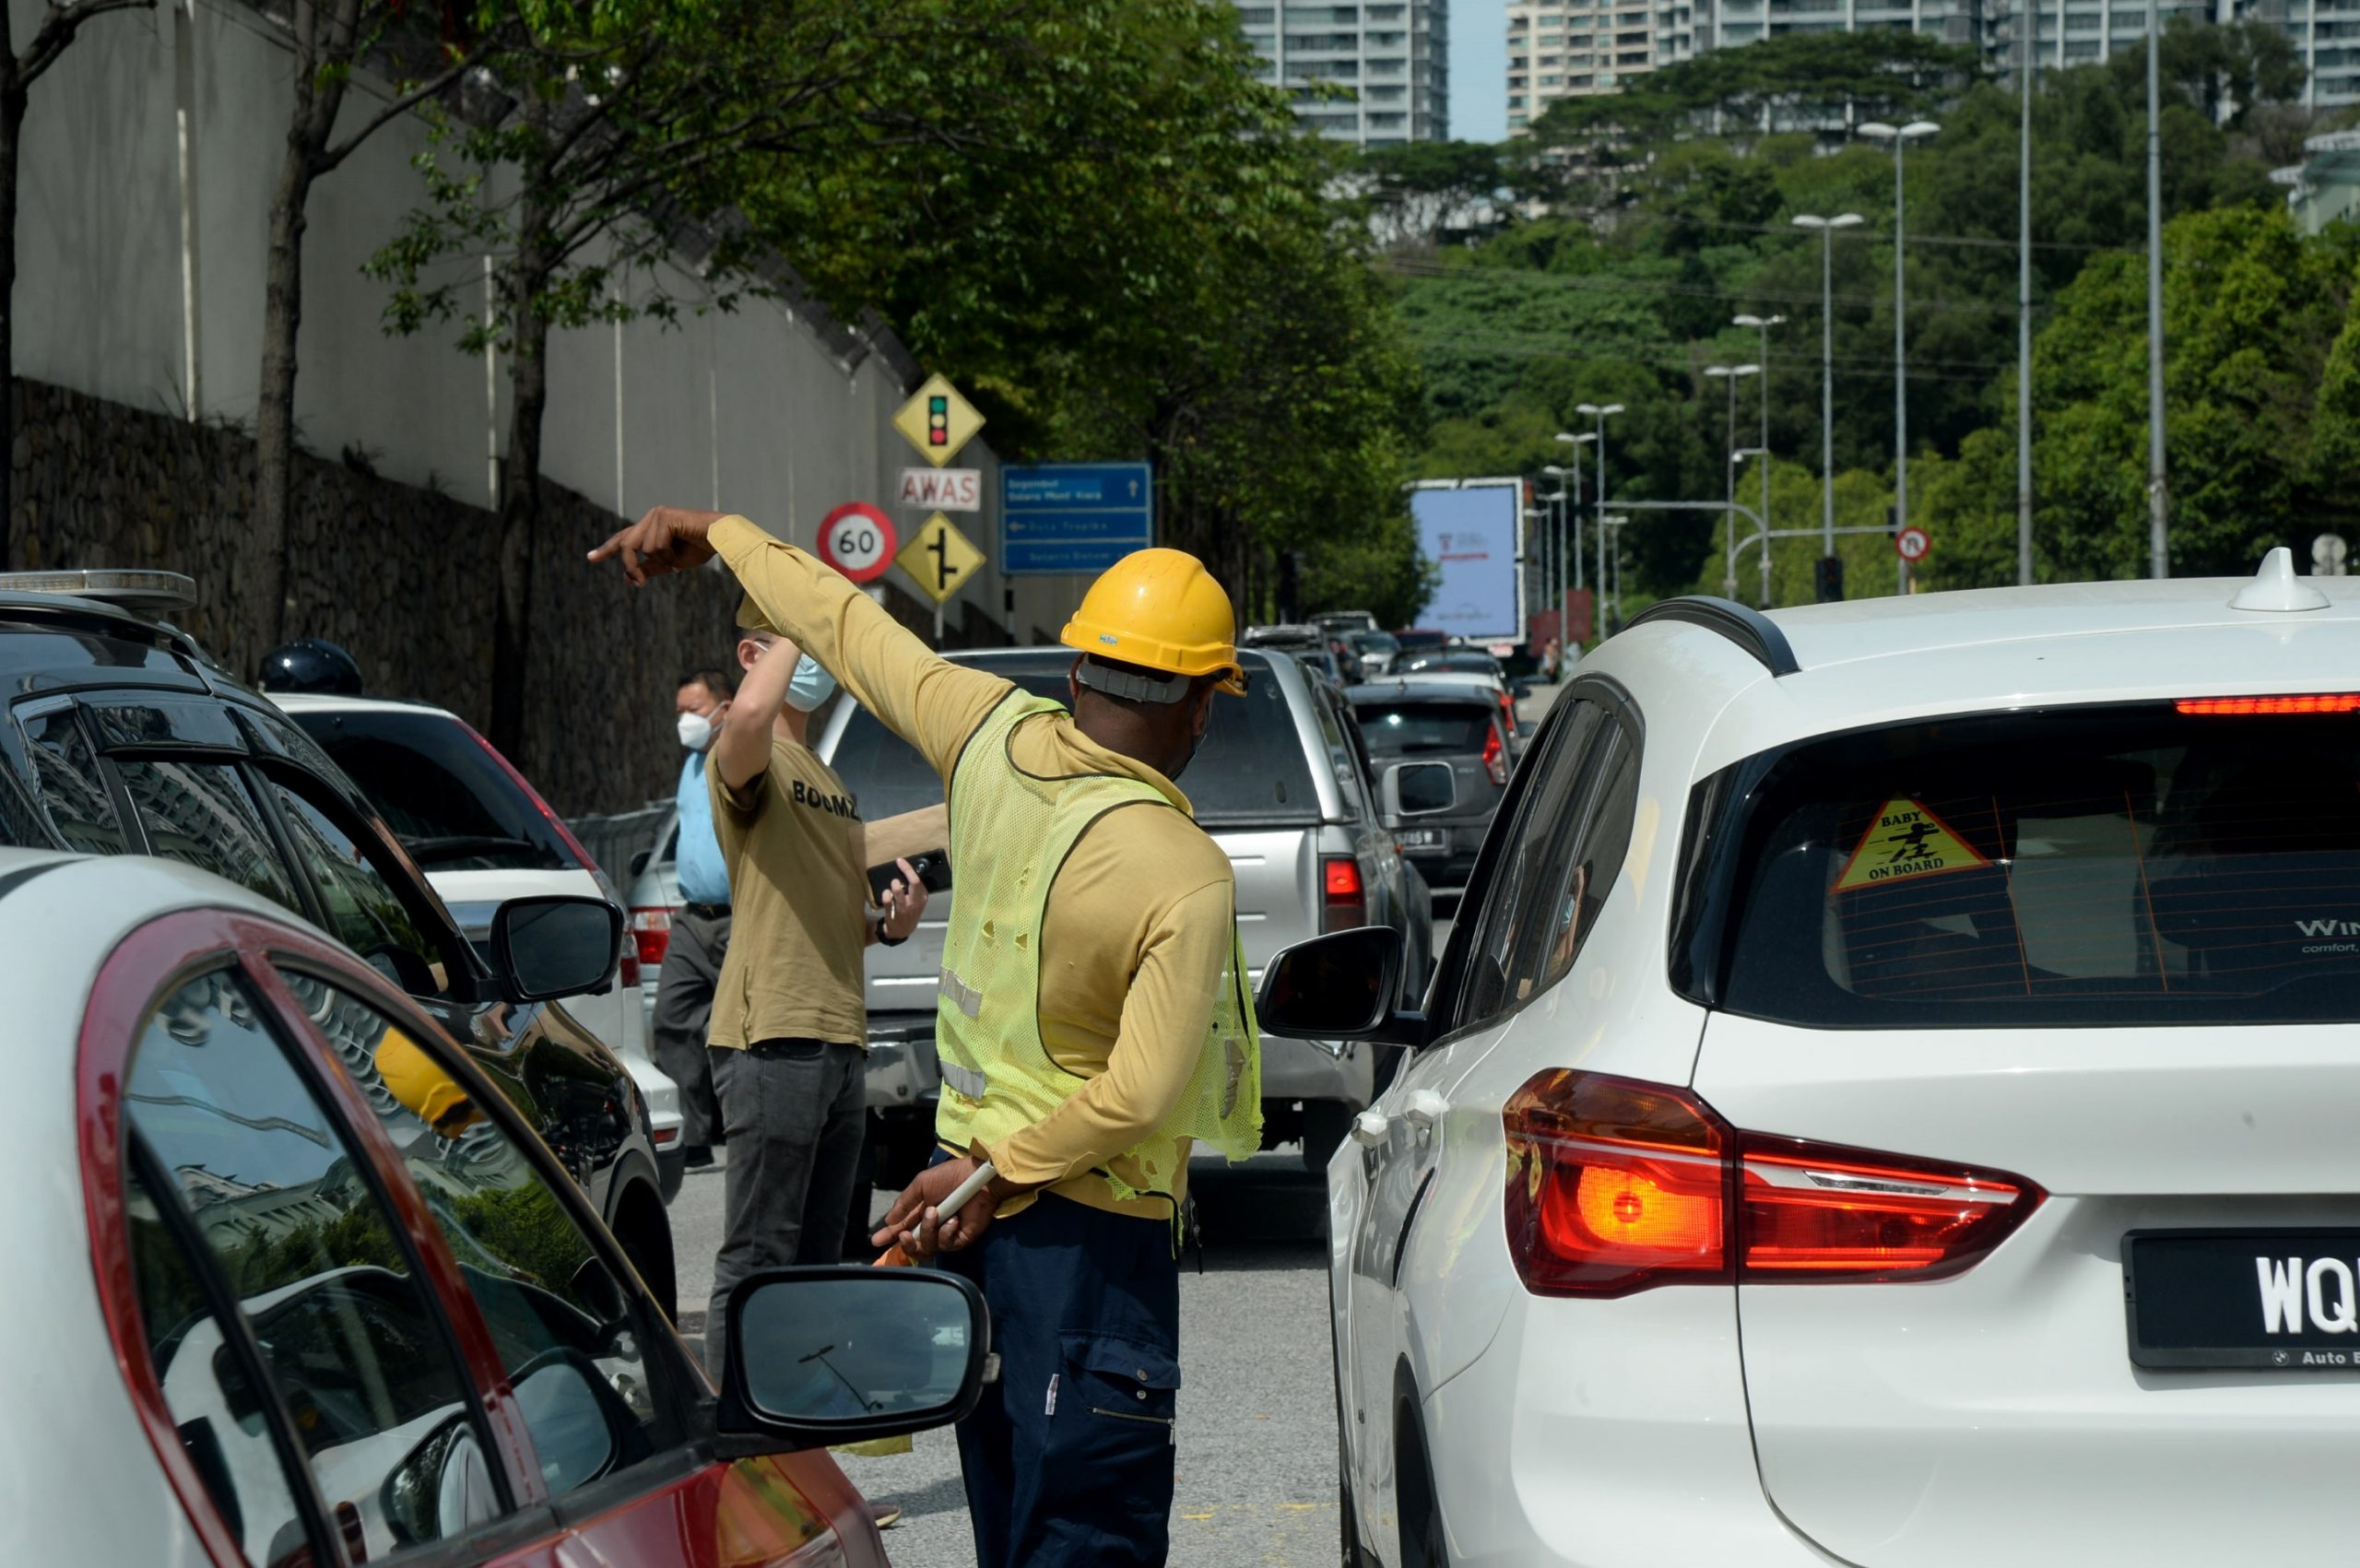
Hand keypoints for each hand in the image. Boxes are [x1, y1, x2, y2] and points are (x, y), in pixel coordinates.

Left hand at [587, 506, 726, 584]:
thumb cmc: (699, 548)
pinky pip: (656, 544)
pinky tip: (682, 548)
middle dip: (631, 565)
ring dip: (662, 559)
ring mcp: (656, 515)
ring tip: (679, 556)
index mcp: (650, 528)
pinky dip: (669, 554)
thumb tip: (628, 579)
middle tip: (639, 583)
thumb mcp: (670, 563)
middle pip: (627, 545)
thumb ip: (649, 568)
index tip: (591, 558)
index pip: (624, 539)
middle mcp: (650, 517)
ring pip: (643, 548)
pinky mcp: (664, 516)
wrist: (720, 538)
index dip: (607, 550)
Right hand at [871, 1155, 1002, 1258]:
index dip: (889, 1235)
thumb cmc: (951, 1177)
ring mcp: (946, 1233)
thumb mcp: (921, 1185)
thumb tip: (889, 1221)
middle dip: (906, 1243)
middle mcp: (932, 1225)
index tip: (876, 1241)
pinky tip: (953, 1221)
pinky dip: (945, 1234)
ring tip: (936, 1213)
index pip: (902, 1227)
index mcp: (921, 1212)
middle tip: (905, 1234)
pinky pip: (945, 1245)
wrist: (977, 1178)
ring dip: (927, 1231)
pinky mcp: (961, 1239)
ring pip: (927, 1247)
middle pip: (913, 1245)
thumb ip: (904, 1203)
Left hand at [879, 856, 928, 941]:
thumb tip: (908, 870)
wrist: (902, 930)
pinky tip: (886, 893)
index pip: (918, 880)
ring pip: (898, 891)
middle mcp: (915, 902)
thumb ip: (915, 889)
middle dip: (906, 869)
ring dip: (894, 884)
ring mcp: (904, 908)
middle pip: (914, 882)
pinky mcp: (893, 913)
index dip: (909, 869)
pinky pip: (888, 900)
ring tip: (894, 883)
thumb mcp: (918, 901)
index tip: (901, 861)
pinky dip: (886, 894)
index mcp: (923, 897)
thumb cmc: (911, 911)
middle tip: (899, 862)